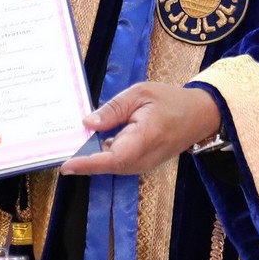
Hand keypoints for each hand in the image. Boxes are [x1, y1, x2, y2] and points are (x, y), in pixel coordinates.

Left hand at [58, 83, 223, 177]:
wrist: (199, 116)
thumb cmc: (171, 101)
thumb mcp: (140, 93)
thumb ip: (113, 109)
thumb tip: (87, 123)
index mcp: (145, 138)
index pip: (113, 158)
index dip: (88, 163)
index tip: (66, 165)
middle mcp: (144, 158)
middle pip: (107, 165)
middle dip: (83, 160)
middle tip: (59, 149)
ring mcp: (143, 164)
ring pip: (111, 166)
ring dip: (91, 158)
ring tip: (70, 145)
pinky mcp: (141, 164)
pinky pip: (117, 163)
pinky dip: (101, 156)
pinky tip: (89, 144)